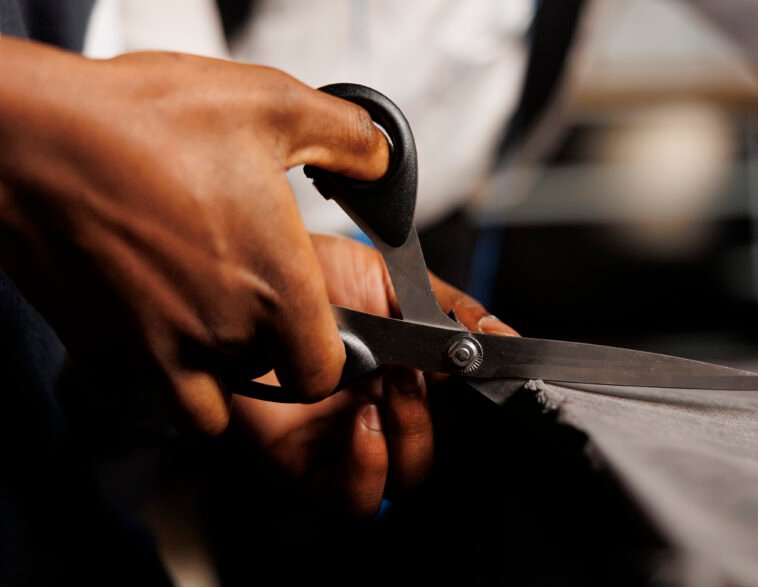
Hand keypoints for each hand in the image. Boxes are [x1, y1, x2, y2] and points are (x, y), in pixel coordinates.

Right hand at [0, 38, 387, 434]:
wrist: (27, 136)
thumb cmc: (142, 119)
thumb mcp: (273, 104)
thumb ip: (348, 139)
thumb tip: (380, 159)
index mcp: (275, 285)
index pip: (323, 372)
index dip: (327, 353)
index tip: (315, 324)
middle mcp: (220, 332)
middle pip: (265, 380)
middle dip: (267, 349)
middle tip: (250, 296)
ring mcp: (155, 351)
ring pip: (203, 402)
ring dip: (212, 374)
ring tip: (205, 313)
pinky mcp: (99, 351)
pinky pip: (141, 392)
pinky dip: (153, 373)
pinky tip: (152, 316)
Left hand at [231, 233, 515, 516]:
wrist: (236, 282)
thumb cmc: (306, 276)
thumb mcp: (389, 277)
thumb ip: (451, 310)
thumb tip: (505, 336)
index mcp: (411, 372)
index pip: (463, 409)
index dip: (477, 397)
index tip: (476, 366)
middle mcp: (384, 411)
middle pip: (441, 452)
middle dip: (438, 416)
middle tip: (417, 371)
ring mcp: (348, 442)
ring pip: (408, 481)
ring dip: (412, 439)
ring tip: (389, 391)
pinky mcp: (306, 467)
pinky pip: (356, 498)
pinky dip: (370, 468)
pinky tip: (362, 423)